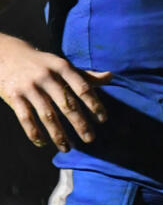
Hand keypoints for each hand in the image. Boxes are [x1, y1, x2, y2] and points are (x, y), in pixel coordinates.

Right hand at [0, 36, 110, 151]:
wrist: (8, 55)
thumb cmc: (43, 64)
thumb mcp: (63, 65)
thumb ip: (85, 75)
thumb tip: (111, 77)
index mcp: (63, 67)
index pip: (83, 88)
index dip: (94, 104)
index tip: (103, 120)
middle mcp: (47, 76)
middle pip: (67, 104)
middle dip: (80, 123)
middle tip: (91, 139)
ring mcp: (30, 87)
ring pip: (47, 115)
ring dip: (58, 134)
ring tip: (68, 148)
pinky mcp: (14, 96)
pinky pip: (25, 118)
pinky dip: (35, 132)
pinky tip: (43, 143)